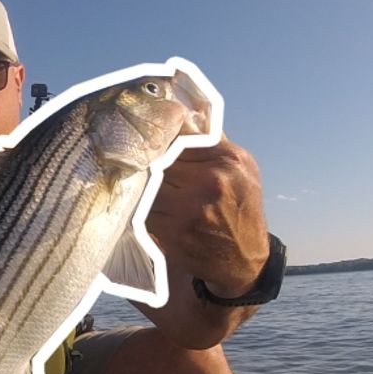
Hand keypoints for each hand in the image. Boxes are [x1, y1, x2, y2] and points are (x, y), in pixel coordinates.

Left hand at [145, 135, 269, 298]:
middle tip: (129, 156)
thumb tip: (184, 114)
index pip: (182, 136)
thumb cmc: (240, 209)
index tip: (145, 134)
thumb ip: (212, 143)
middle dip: (146, 160)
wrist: (243, 260)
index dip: (161, 136)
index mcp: (229, 160)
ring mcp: (192, 207)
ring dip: (140, 183)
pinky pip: (144, 208)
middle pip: (161, 158)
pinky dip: (140, 205)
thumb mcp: (241, 169)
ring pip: (149, 182)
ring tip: (133, 180)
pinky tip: (141, 203)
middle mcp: (212, 181)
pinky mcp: (174, 229)